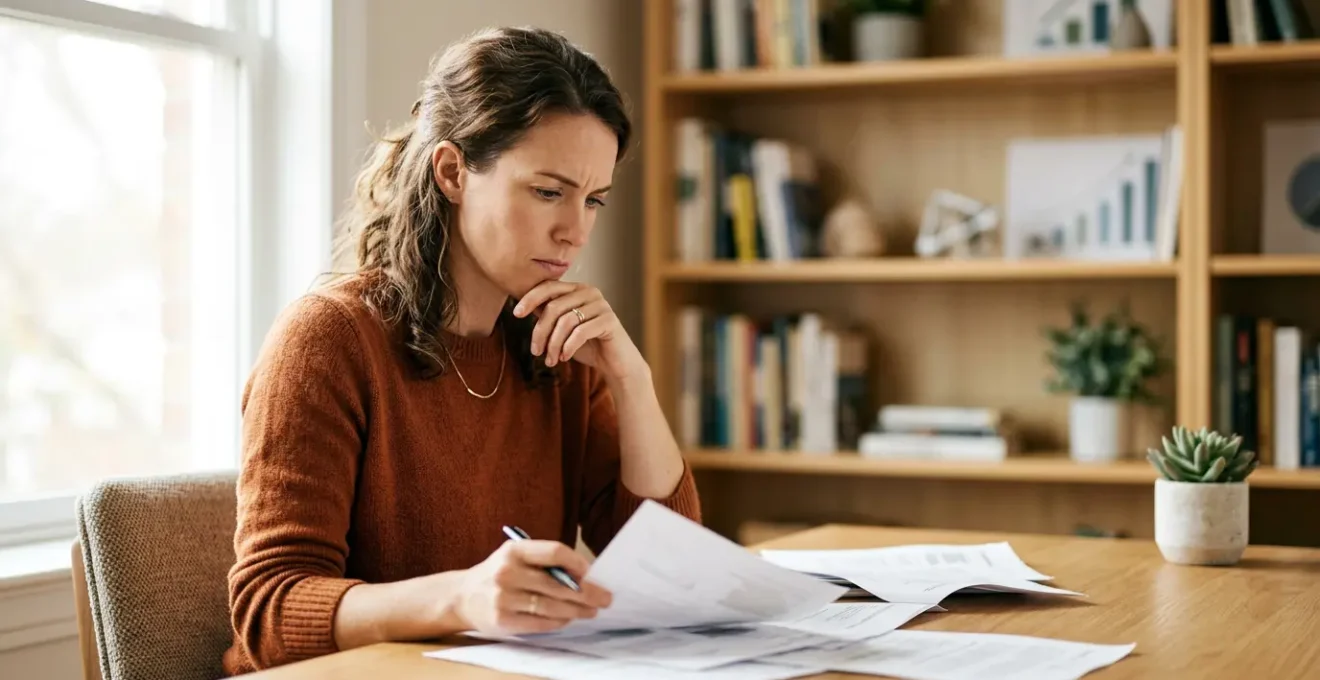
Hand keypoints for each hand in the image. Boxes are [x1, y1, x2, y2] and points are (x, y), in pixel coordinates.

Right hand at [453, 539, 612, 635]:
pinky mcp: (503, 620)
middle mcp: (508, 572)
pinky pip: (540, 622)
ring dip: (577, 609)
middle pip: (557, 584)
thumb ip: (544, 562)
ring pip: (551, 605)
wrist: (462, 596)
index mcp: (514, 550)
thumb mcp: (516, 556)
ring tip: (592, 610)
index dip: (577, 563)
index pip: (554, 552)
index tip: (592, 573)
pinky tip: (569, 618)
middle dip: (587, 592)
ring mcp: (504, 598)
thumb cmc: (500, 573)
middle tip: (605, 598)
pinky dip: (559, 621)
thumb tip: (585, 574)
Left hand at [513, 281, 646, 380]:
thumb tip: (524, 307)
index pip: (549, 287)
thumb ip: (549, 316)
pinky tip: (564, 358)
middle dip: (540, 332)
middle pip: (554, 307)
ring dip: (553, 344)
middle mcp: (590, 292)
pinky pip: (580, 332)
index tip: (516, 314)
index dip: (530, 298)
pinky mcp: (609, 321)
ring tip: (550, 360)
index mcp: (578, 289)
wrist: (616, 363)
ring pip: (565, 322)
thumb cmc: (588, 345)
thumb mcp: (563, 329)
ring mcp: (601, 305)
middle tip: (535, 352)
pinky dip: (568, 347)